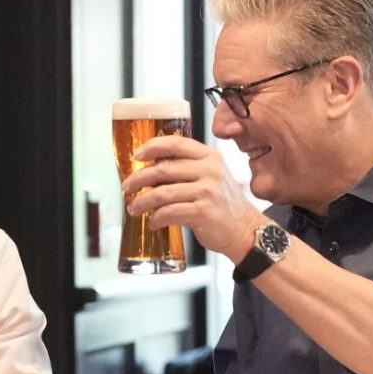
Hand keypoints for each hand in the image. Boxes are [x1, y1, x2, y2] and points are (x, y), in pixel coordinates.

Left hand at [122, 134, 261, 260]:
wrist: (245, 230)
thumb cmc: (222, 204)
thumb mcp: (211, 177)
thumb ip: (187, 169)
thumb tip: (149, 172)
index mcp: (209, 156)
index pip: (175, 143)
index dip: (152, 147)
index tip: (136, 156)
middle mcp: (210, 170)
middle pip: (163, 169)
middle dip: (138, 179)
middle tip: (127, 187)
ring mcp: (207, 191)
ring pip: (162, 192)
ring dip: (142, 202)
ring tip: (134, 208)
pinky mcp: (203, 212)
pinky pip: (169, 212)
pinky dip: (156, 218)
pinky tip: (153, 222)